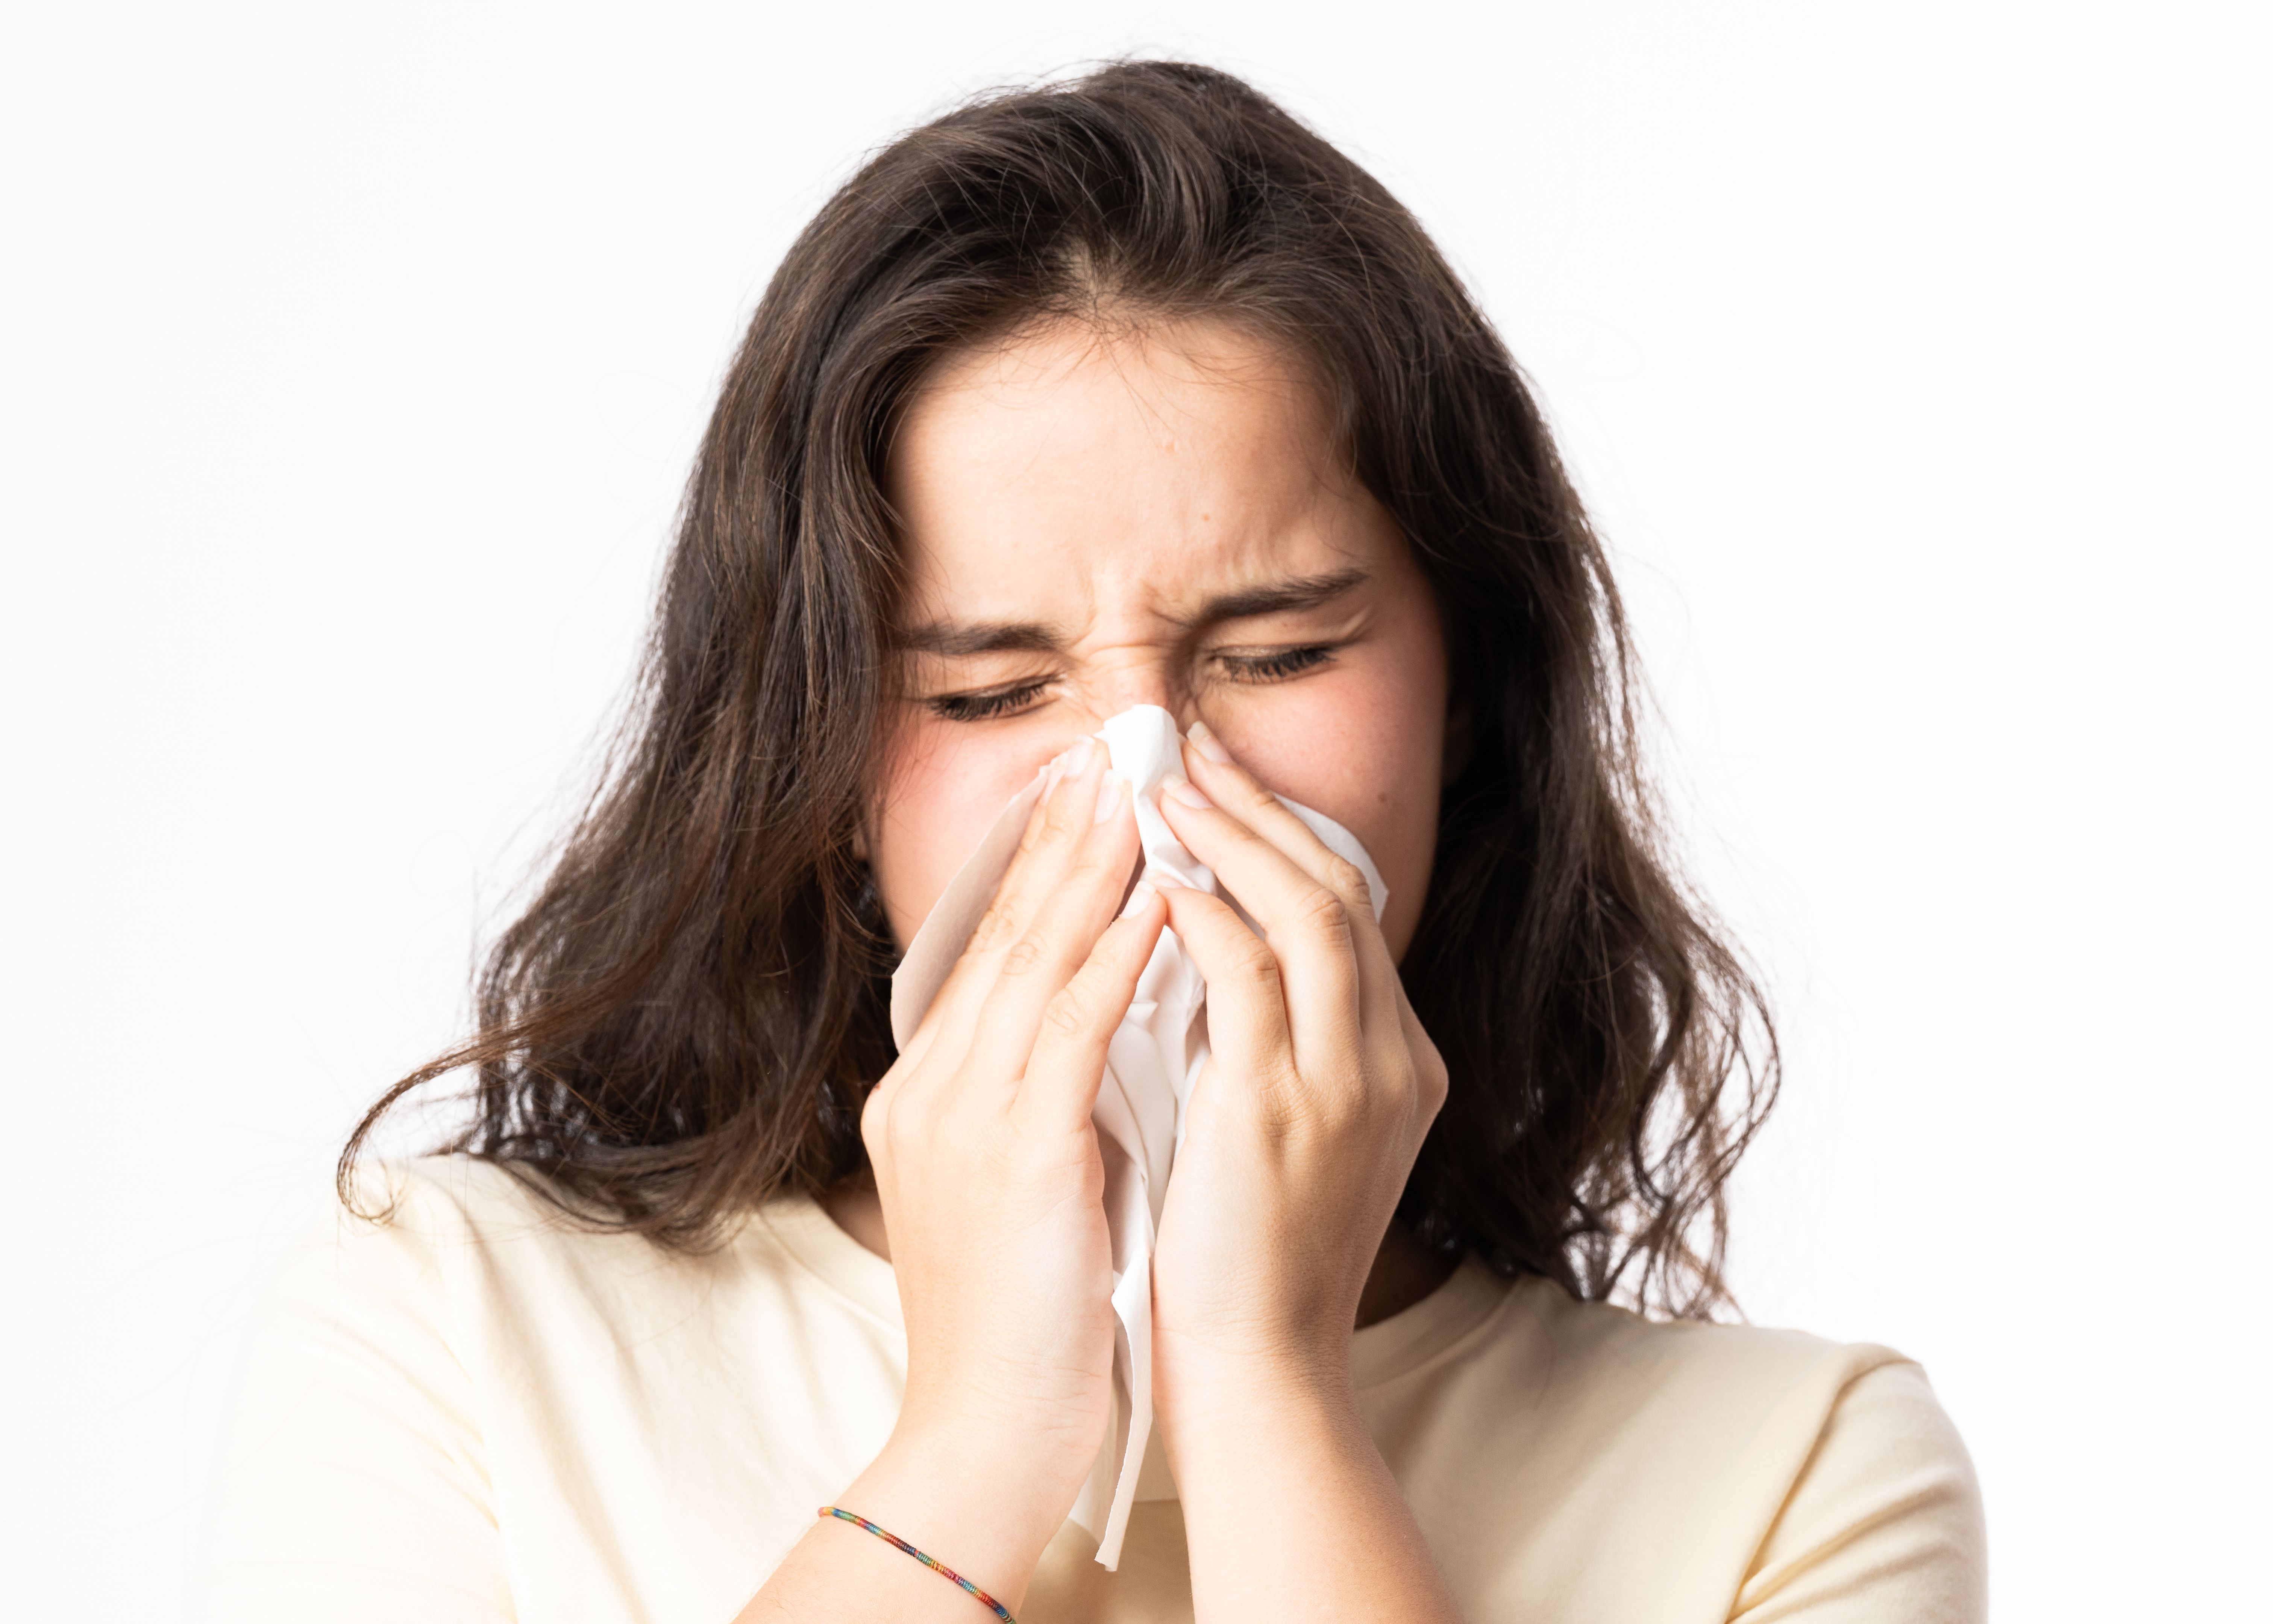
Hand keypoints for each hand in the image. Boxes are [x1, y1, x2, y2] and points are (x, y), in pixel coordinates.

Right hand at [845, 738, 1167, 1596]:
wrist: (985, 1435)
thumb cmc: (1021, 1322)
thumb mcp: (1013, 1189)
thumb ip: (1035, 1104)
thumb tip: (1089, 1038)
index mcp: (931, 1095)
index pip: (990, 950)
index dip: (1039, 863)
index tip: (1086, 792)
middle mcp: (934, 1087)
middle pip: (1005, 931)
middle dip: (1065, 833)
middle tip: (1114, 748)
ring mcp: (966, 1115)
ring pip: (1036, 958)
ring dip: (1097, 864)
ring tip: (1144, 786)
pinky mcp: (1016, 1153)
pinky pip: (1073, 1028)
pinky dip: (1116, 955)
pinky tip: (1159, 896)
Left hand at [1148, 727, 1449, 1403]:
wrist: (1258, 1374)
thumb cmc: (1246, 1258)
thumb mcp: (1284, 1130)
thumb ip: (1269, 1043)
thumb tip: (1208, 950)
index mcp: (1396, 1064)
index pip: (1348, 912)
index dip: (1282, 832)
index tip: (1215, 777)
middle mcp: (1389, 1062)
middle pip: (1340, 888)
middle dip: (1260, 804)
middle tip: (1185, 743)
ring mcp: (1347, 1084)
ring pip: (1308, 911)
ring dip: (1232, 834)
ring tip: (1162, 781)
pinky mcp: (1284, 1111)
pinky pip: (1249, 976)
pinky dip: (1207, 912)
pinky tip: (1158, 875)